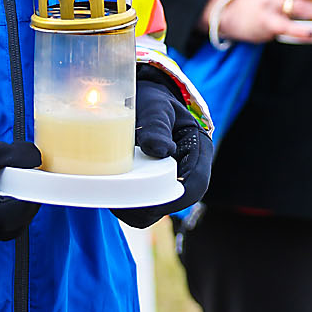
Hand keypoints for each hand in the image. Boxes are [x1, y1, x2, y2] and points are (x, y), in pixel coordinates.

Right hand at [0, 129, 41, 244]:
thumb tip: (34, 159)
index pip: (4, 214)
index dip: (28, 198)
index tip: (34, 175)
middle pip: (10, 227)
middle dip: (27, 202)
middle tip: (28, 175)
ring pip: (4, 231)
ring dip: (18, 209)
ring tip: (15, 181)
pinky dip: (5, 213)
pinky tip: (1, 191)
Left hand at [114, 76, 213, 229]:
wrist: (143, 102)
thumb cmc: (152, 101)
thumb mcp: (156, 107)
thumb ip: (157, 124)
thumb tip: (159, 149)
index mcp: (199, 149)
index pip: (196, 183)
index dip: (175, 196)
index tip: (146, 194)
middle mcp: (189, 170)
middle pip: (177, 202)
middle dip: (149, 206)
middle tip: (120, 198)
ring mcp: (171, 181)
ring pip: (159, 209)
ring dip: (136, 209)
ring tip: (113, 194)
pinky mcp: (154, 187)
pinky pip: (144, 206)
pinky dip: (129, 205)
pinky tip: (112, 192)